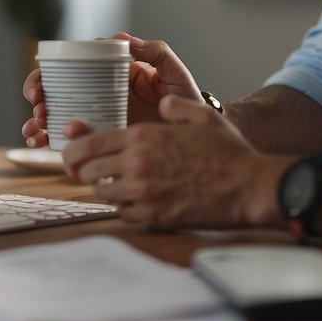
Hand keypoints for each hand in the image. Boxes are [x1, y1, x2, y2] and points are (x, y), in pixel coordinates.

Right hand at [20, 33, 204, 147]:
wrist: (196, 134)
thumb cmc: (185, 98)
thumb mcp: (173, 71)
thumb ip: (154, 51)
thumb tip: (120, 38)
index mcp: (108, 73)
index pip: (68, 66)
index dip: (46, 74)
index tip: (41, 87)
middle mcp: (96, 92)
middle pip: (54, 90)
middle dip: (37, 98)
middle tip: (38, 110)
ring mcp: (96, 115)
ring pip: (55, 115)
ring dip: (37, 121)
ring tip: (34, 132)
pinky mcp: (99, 137)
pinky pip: (70, 139)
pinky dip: (49, 141)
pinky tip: (40, 144)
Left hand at [60, 94, 286, 230]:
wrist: (250, 188)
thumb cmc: (230, 153)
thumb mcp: (203, 116)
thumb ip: (176, 107)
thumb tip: (162, 103)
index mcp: (143, 137)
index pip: (90, 144)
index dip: (74, 150)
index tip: (71, 155)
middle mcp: (137, 163)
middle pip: (87, 170)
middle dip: (83, 171)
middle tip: (87, 172)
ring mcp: (144, 192)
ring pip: (102, 193)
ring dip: (106, 189)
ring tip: (117, 185)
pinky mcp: (154, 217)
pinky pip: (122, 214)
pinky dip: (124, 208)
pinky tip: (136, 202)